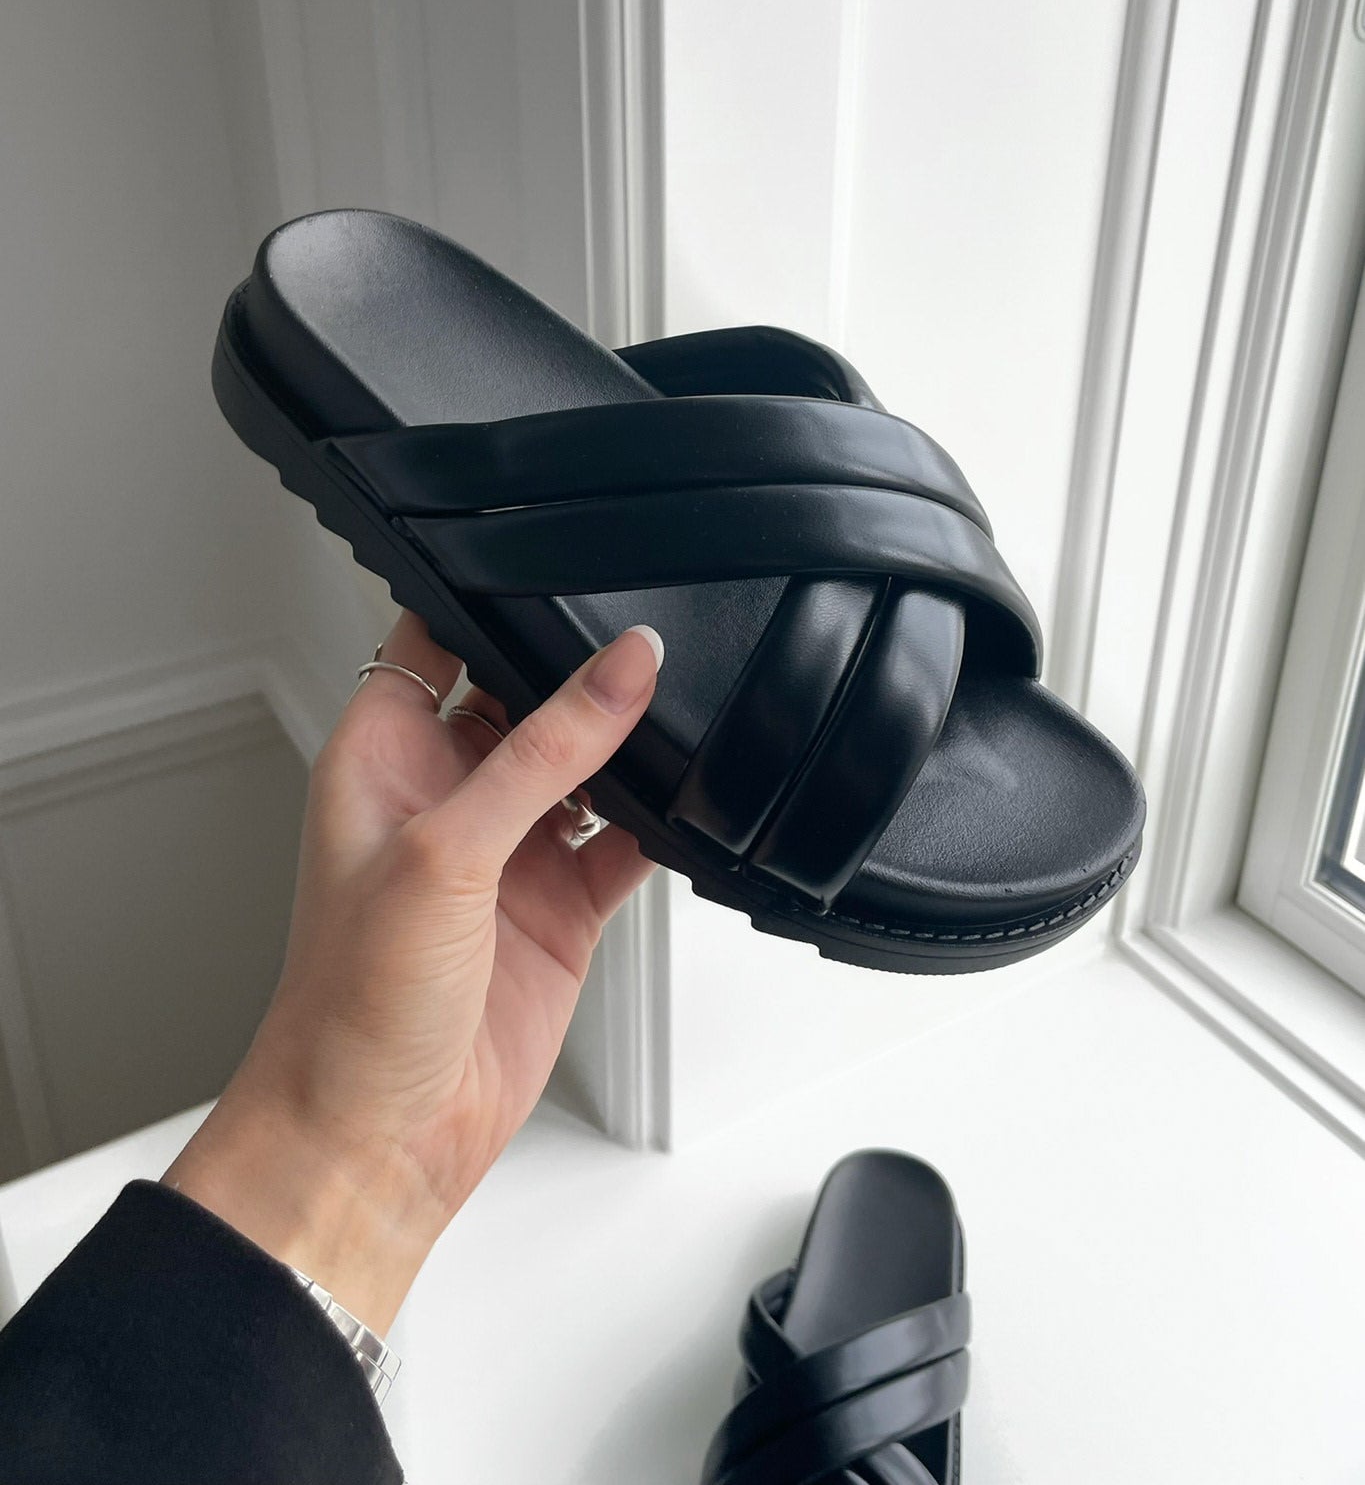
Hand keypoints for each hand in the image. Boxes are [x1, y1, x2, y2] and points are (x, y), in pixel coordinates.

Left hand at [163, 614, 661, 1330]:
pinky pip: (623, 842)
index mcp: (382, 755)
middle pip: (527, 696)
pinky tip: (690, 801)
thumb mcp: (446, 850)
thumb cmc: (349, 1004)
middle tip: (645, 640)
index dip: (488, 600)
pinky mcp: (560, 909)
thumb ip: (543, 753)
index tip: (561, 567)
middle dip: (581, 673)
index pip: (434, 639)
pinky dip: (659, 823)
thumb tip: (620, 669)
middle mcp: (444, 794)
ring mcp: (506, 852)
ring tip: (681, 711)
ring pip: (585, 766)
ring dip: (629, 747)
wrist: (378, 1141)